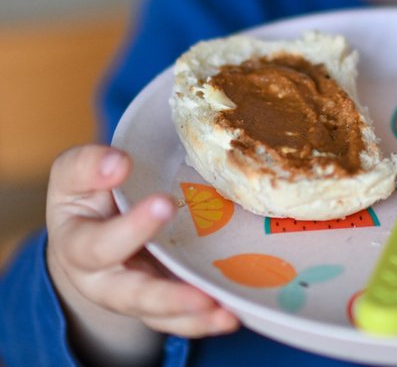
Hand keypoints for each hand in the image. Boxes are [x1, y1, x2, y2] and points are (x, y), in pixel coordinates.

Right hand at [46, 145, 238, 363]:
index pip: (99, 244)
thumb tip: (118, 163)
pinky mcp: (161, 304)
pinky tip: (233, 315)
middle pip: (133, 295)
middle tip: (202, 293)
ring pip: (161, 315)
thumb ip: (89, 166)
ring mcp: (135, 297)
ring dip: (195, 317)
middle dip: (168, 295)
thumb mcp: (75, 175)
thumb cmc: (88, 196)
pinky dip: (207, 320)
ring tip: (227, 314)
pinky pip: (182, 319)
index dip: (131, 228)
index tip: (165, 203)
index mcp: (77, 247)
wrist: (91, 230)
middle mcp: (104, 282)